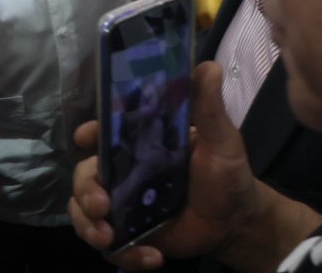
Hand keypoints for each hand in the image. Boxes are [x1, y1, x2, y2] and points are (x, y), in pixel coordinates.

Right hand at [69, 62, 258, 268]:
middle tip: (101, 206)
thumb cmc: (227, 173)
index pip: (103, 133)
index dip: (89, 133)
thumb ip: (208, 107)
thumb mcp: (220, 139)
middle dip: (84, 192)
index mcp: (138, 145)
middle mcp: (123, 172)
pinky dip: (125, 256)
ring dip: (89, 227)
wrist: (237, 222)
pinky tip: (152, 259)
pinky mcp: (130, 236)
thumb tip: (209, 67)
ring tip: (109, 239)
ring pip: (84, 213)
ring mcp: (123, 206)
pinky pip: (110, 247)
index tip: (86, 137)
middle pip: (84, 177)